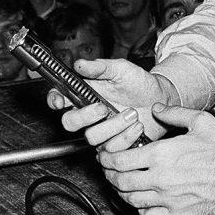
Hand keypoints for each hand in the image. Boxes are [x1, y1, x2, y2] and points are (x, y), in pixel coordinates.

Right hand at [46, 57, 176, 142]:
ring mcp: (100, 132)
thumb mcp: (121, 69)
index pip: (60, 99)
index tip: (60, 101)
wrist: (160, 99)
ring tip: (132, 114)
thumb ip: (100, 67)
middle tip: (103, 107)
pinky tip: (137, 126)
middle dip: (85, 117)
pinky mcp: (113, 146)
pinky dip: (126, 137)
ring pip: (91, 138)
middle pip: (69, 123)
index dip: (54, 101)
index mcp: (85, 94)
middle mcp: (89, 115)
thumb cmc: (139, 82)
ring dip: (114, 126)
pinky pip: (111, 150)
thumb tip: (79, 64)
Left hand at [99, 103, 214, 214]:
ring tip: (124, 185)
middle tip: (110, 171)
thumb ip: (174, 112)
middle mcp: (161, 179)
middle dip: (111, 176)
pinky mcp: (177, 214)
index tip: (106, 156)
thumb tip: (156, 108)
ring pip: (132, 200)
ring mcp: (168, 199)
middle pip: (121, 182)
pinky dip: (141, 209)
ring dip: (123, 192)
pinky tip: (143, 201)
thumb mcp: (200, 121)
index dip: (107, 159)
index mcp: (162, 154)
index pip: (120, 160)